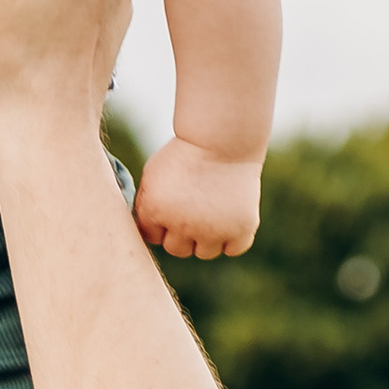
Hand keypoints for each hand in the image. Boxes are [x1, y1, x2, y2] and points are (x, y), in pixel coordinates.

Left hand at [134, 138, 262, 260]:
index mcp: (155, 211)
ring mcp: (213, 230)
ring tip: (212, 211)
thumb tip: (148, 235)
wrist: (222, 136)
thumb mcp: (154, 176)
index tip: (173, 203)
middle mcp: (182, 225)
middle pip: (178, 249)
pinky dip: (233, 238)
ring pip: (205, 252)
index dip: (162, 221)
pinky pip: (233, 249)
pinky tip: (230, 218)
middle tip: (193, 206)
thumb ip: (147, 206)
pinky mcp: (241, 228)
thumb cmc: (185, 153)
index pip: (153, 237)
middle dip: (182, 232)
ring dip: (207, 237)